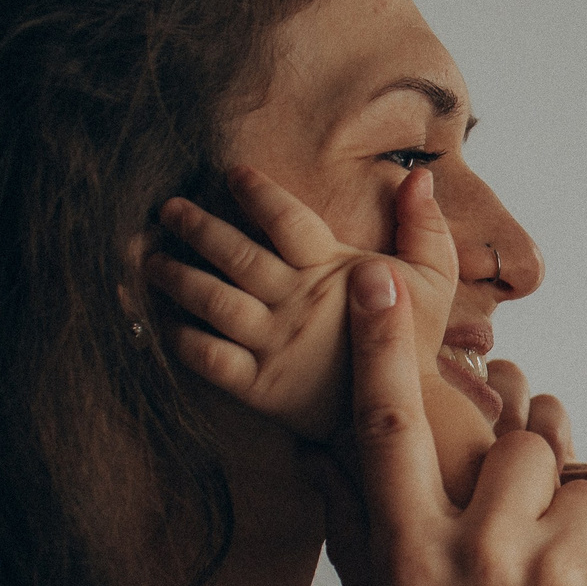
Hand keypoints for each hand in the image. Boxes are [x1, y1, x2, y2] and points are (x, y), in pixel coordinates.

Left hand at [144, 164, 458, 443]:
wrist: (401, 411)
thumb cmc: (412, 340)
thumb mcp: (434, 279)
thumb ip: (425, 225)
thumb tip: (420, 174)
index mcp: (333, 271)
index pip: (286, 219)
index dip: (257, 193)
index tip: (231, 175)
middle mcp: (297, 304)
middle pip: (236, 255)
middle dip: (197, 226)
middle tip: (169, 209)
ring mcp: (274, 345)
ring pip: (213, 302)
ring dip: (177, 277)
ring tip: (152, 259)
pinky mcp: (259, 385)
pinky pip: (208, 358)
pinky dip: (181, 338)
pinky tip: (164, 320)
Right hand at [317, 258, 586, 585]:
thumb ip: (361, 539)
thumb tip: (326, 455)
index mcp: (406, 565)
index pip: (389, 428)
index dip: (384, 344)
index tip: (379, 275)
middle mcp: (479, 560)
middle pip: (520, 446)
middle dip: (531, 472)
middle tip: (523, 539)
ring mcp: (561, 579)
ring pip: (585, 493)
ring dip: (577, 535)